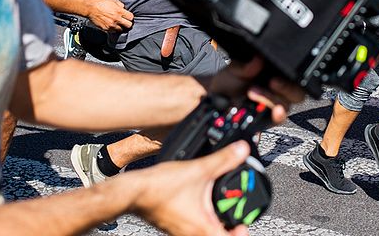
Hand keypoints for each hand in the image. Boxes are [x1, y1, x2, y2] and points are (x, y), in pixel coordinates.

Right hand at [86, 0, 133, 31]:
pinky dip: (114, 29)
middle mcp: (116, 19)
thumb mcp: (112, 0)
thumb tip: (124, 8)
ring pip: (121, 30)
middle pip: (129, 25)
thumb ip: (120, 4)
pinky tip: (112, 25)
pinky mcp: (106, 29)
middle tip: (125, 21)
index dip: (130, 17)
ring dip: (121, 27)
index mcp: (119, 11)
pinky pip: (113, 31)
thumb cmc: (101, 2)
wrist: (90, 8)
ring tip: (118, 23)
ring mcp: (111, 25)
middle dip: (128, 23)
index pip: (131, 17)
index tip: (128, 16)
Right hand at [128, 141, 252, 235]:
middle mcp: (191, 234)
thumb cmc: (158, 189)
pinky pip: (192, 226)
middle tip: (236, 211)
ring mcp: (181, 231)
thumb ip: (223, 160)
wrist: (132, 192)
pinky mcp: (173, 225)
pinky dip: (201, 217)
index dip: (242, 232)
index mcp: (202, 228)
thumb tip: (241, 151)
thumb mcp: (198, 170)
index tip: (245, 220)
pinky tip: (199, 202)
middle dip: (230, 225)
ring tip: (220, 205)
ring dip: (215, 221)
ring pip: (205, 232)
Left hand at [207, 57, 303, 125]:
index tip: (275, 78)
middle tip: (271, 83)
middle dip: (286, 90)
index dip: (290, 78)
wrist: (216, 97)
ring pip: (286, 106)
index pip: (294, 77)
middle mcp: (278, 90)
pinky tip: (270, 112)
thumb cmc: (229, 80)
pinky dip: (275, 116)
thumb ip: (246, 65)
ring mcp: (273, 105)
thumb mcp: (235, 68)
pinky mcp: (267, 119)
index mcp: (275, 74)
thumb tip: (257, 60)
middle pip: (296, 93)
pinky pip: (277, 120)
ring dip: (272, 100)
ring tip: (253, 93)